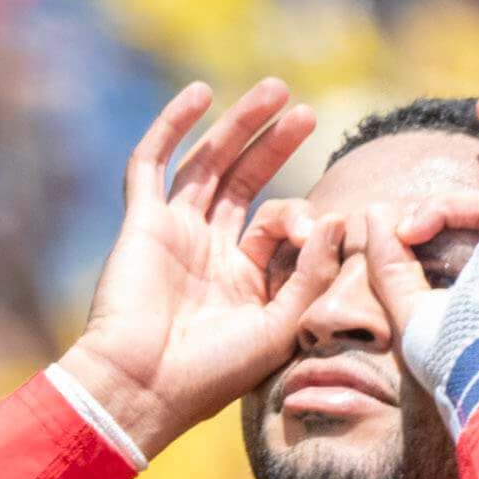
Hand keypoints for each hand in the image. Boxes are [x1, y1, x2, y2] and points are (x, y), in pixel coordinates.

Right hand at [62, 79, 343, 459]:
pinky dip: (172, 126)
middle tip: (304, 112)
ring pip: (207, 163)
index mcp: (242, 278)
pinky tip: (199, 95)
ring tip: (273, 91)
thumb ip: (312, 274)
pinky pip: (152, 163)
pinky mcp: (141, 222)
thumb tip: (337, 220)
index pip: (277, 223)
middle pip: (244, 180)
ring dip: (237, 126)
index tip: (316, 231)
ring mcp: (173, 232)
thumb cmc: (213, 372)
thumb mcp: (280, 325)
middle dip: (273, 144)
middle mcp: (208, 249)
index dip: (300, 217)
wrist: (145, 387)